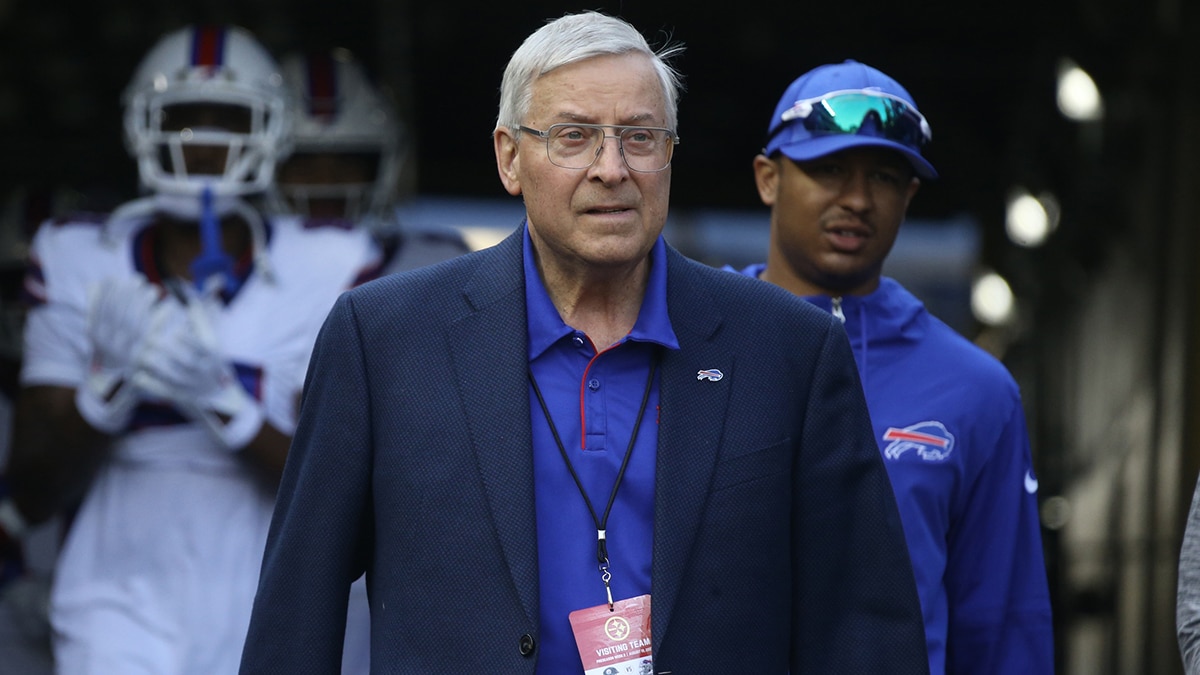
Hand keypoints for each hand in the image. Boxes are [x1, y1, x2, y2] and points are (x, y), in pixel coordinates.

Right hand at [76, 276, 162, 432]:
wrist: (108, 397)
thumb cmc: (107, 360)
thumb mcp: (99, 338)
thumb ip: (98, 313)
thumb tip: (95, 285)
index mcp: (96, 339)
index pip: (100, 313)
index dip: (107, 295)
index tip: (115, 279)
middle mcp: (109, 349)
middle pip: (118, 319)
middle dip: (127, 297)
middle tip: (137, 280)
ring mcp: (126, 357)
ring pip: (136, 328)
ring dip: (144, 307)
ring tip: (152, 290)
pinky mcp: (144, 364)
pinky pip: (153, 340)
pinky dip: (160, 323)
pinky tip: (168, 309)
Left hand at [131, 295, 263, 450]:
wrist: (220, 395)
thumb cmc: (211, 360)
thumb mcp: (211, 340)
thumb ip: (200, 320)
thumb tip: (187, 296)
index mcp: (213, 354)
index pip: (201, 347)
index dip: (187, 340)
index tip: (172, 331)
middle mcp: (205, 371)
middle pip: (186, 361)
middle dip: (166, 350)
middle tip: (148, 339)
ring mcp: (193, 386)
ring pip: (174, 376)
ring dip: (156, 365)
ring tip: (142, 355)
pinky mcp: (181, 397)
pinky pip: (165, 391)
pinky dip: (151, 385)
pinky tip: (138, 376)